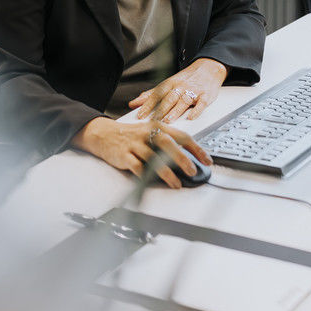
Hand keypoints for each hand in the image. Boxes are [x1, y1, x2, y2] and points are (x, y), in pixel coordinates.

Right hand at [71, 117, 210, 188]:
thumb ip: (167, 143)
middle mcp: (147, 133)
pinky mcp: (124, 155)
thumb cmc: (131, 136)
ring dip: (166, 172)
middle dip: (182, 158)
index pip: (181, 135)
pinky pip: (136, 166)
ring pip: (153, 157)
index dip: (196, 148)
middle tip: (192, 170)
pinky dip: (145, 175)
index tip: (207, 160)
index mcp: (157, 126)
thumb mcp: (150, 133)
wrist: (103, 133)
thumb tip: (190, 159)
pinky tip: (152, 182)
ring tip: (176, 183)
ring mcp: (135, 144)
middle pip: (168, 143)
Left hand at [130, 58, 227, 122]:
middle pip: (169, 98)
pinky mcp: (206, 96)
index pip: (156, 94)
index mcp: (170, 84)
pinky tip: (191, 117)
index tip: (140, 115)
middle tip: (153, 121)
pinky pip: (201, 103)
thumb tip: (133, 103)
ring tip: (168, 120)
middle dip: (160, 110)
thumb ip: (150, 95)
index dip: (147, 105)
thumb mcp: (167, 84)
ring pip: (183, 101)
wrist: (208, 68)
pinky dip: (196, 110)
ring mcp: (193, 91)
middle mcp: (180, 87)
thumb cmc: (186, 78)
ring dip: (175, 111)